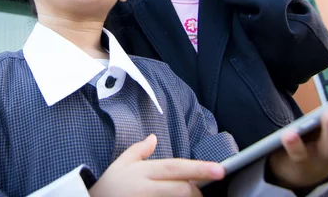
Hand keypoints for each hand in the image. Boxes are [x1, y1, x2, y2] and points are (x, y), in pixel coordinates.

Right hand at [89, 134, 224, 196]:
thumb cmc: (107, 186)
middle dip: (197, 191)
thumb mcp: (120, 164)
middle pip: (182, 189)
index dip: (199, 168)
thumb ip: (139, 150)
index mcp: (143, 172)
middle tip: (198, 191)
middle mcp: (147, 188)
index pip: (176, 168)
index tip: (220, 170)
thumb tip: (153, 137)